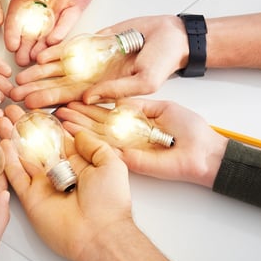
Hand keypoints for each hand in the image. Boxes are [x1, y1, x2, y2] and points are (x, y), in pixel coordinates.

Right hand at [0, 104, 131, 260]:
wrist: (100, 234)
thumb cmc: (110, 201)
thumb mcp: (111, 163)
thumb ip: (92, 144)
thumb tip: (77, 132)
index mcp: (78, 162)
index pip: (57, 137)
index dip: (44, 122)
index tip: (33, 107)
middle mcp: (59, 172)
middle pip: (37, 144)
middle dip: (23, 126)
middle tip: (11, 110)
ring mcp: (44, 185)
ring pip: (23, 156)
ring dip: (12, 138)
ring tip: (1, 120)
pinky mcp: (32, 198)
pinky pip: (17, 176)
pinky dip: (9, 160)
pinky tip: (3, 143)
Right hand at [4, 0, 110, 65]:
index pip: (16, 16)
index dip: (12, 31)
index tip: (9, 44)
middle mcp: (41, 2)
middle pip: (31, 29)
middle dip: (25, 46)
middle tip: (21, 61)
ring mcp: (59, 5)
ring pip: (48, 30)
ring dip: (41, 45)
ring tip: (36, 59)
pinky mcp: (77, 4)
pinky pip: (68, 21)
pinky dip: (62, 31)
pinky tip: (54, 41)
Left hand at [11, 15, 188, 107]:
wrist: (170, 36)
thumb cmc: (163, 61)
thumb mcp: (145, 81)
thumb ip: (117, 90)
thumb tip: (88, 97)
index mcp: (103, 91)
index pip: (71, 100)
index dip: (51, 103)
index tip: (30, 107)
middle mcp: (93, 78)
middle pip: (59, 86)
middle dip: (37, 90)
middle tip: (13, 95)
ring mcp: (91, 60)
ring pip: (60, 68)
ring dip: (39, 73)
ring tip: (19, 78)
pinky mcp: (93, 42)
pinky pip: (69, 48)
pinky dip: (54, 51)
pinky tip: (37, 56)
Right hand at [55, 99, 227, 187]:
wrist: (204, 153)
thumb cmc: (190, 131)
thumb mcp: (162, 108)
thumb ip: (137, 106)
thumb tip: (117, 100)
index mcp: (134, 123)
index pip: (106, 113)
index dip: (88, 106)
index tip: (71, 99)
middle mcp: (127, 137)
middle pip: (96, 125)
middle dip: (76, 117)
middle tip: (56, 109)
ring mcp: (127, 150)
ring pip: (96, 137)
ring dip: (76, 128)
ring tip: (58, 118)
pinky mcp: (130, 161)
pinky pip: (105, 150)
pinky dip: (88, 142)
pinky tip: (72, 134)